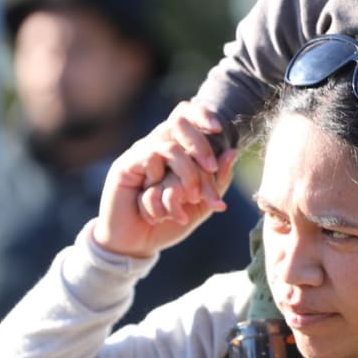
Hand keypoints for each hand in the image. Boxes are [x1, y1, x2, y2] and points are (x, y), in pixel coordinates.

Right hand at [136, 101, 227, 222]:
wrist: (136, 244)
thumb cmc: (169, 222)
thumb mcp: (202, 204)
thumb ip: (218, 180)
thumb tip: (232, 151)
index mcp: (176, 148)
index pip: (185, 113)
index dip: (202, 114)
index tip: (219, 129)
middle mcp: (156, 144)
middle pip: (179, 121)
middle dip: (201, 145)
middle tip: (211, 169)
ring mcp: (140, 153)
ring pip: (171, 146)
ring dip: (188, 173)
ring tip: (193, 198)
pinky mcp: (125, 165)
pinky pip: (151, 158)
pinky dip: (161, 181)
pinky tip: (159, 201)